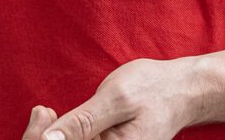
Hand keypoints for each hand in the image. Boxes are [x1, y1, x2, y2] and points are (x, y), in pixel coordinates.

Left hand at [22, 58, 208, 139]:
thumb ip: (83, 122)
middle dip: (43, 137)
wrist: (182, 91)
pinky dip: (59, 136)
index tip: (43, 113)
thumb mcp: (117, 99)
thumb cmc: (154, 90)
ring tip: (46, 112)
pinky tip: (54, 117)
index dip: (42, 138)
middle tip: (43, 111)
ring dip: (49, 136)